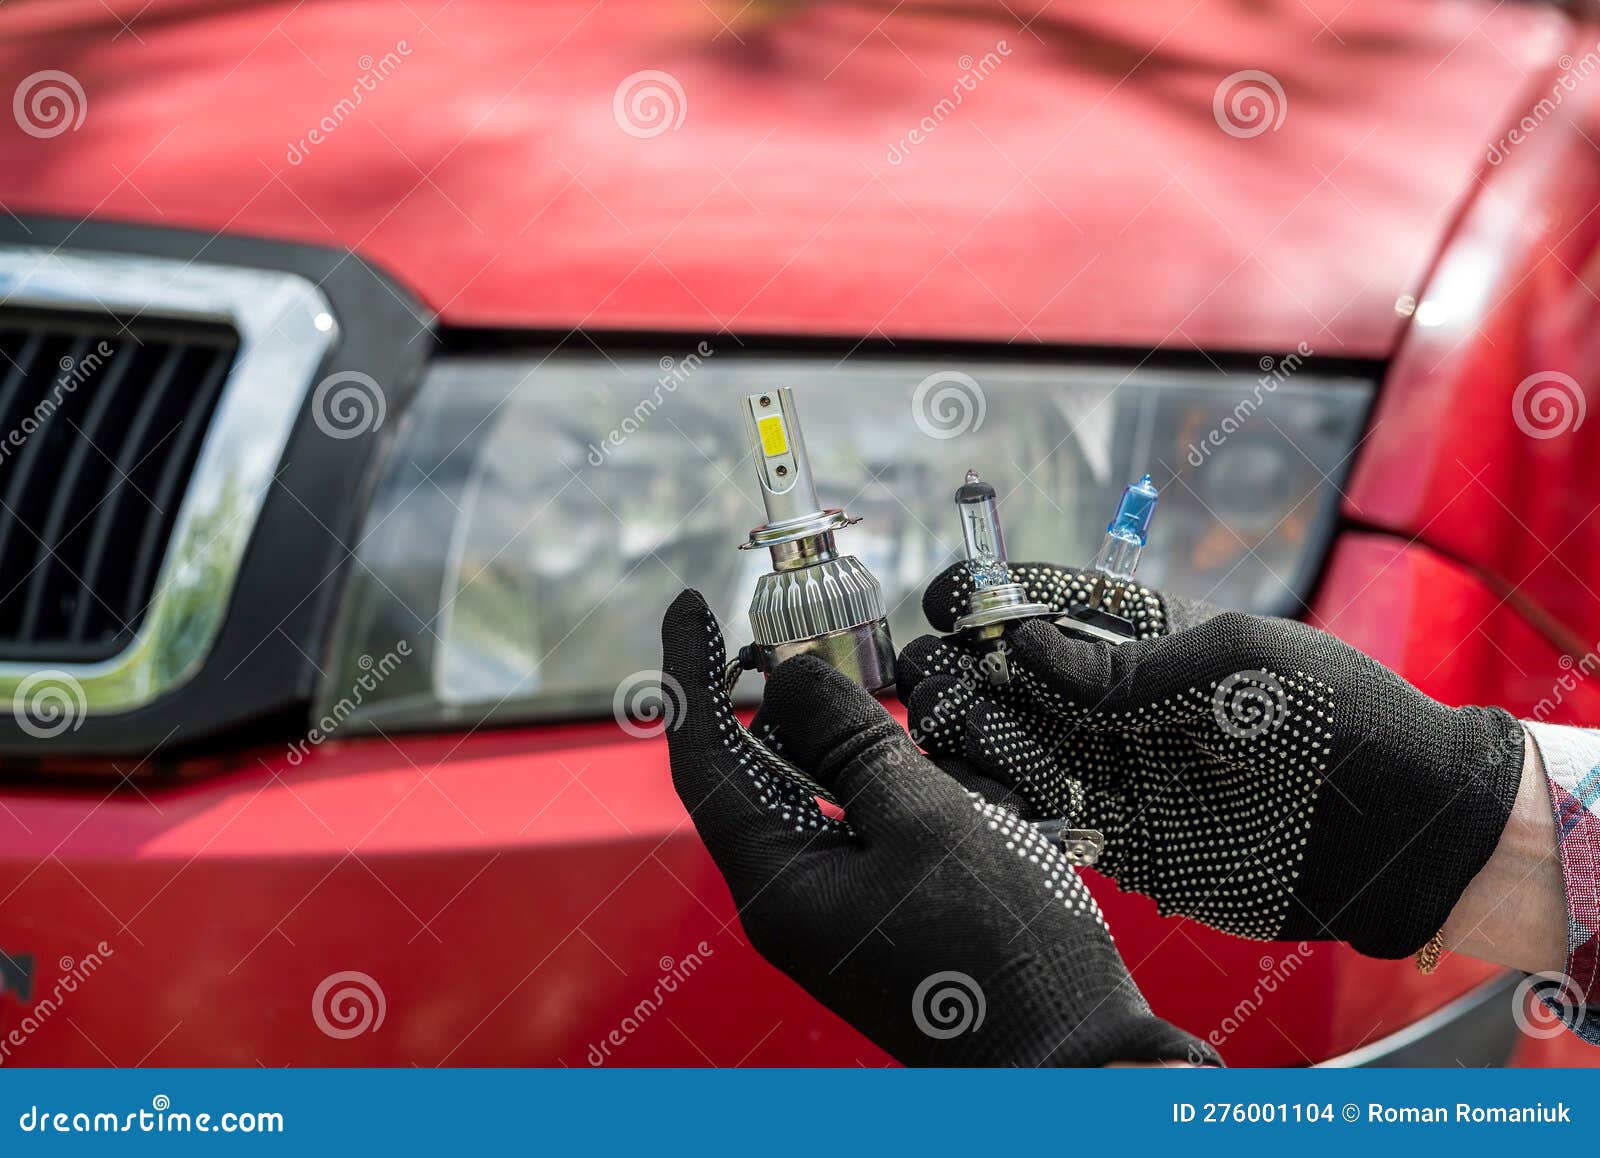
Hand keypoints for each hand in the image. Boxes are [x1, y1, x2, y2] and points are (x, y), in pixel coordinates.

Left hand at [661, 589, 1214, 1066]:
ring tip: (948, 747)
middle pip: (776, 767)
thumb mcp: (927, 823)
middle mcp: (797, 894)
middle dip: (813, 707)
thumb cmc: (1001, 957)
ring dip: (889, 750)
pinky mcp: (895, 905)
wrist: (1076, 1060)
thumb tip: (794, 676)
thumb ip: (855, 742)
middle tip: (842, 650)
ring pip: (843, 789)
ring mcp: (846, 903)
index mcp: (777, 882)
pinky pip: (891, 823)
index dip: (694, 675)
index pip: (706, 759)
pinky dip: (929, 790)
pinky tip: (987, 790)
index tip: (694, 608)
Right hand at [897, 562, 1525, 959]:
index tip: (947, 605)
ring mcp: (1100, 767)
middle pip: (988, 672)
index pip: (1032, 601)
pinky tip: (1015, 804)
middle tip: (953, 690)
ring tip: (999, 756)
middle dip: (952, 671)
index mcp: (1136, 635)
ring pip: (989, 743)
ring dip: (967, 740)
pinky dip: (996, 805)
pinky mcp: (1107, 839)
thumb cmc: (1340, 723)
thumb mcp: (1239, 667)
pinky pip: (1023, 816)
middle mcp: (1104, 699)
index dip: (979, 596)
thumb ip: (1126, 664)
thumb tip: (1024, 642)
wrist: (1400, 840)